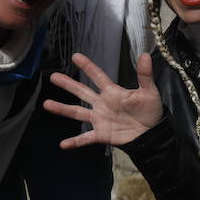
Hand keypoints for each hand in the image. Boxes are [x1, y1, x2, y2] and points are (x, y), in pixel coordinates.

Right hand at [44, 52, 163, 148]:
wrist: (152, 134)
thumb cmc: (150, 110)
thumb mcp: (149, 92)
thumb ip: (144, 75)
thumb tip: (145, 54)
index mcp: (112, 92)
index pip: (98, 76)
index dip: (87, 66)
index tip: (75, 56)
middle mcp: (102, 104)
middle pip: (82, 92)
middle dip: (68, 84)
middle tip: (53, 76)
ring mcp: (100, 119)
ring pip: (77, 112)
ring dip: (62, 109)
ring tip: (46, 104)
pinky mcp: (101, 134)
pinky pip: (85, 138)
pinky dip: (74, 141)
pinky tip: (62, 144)